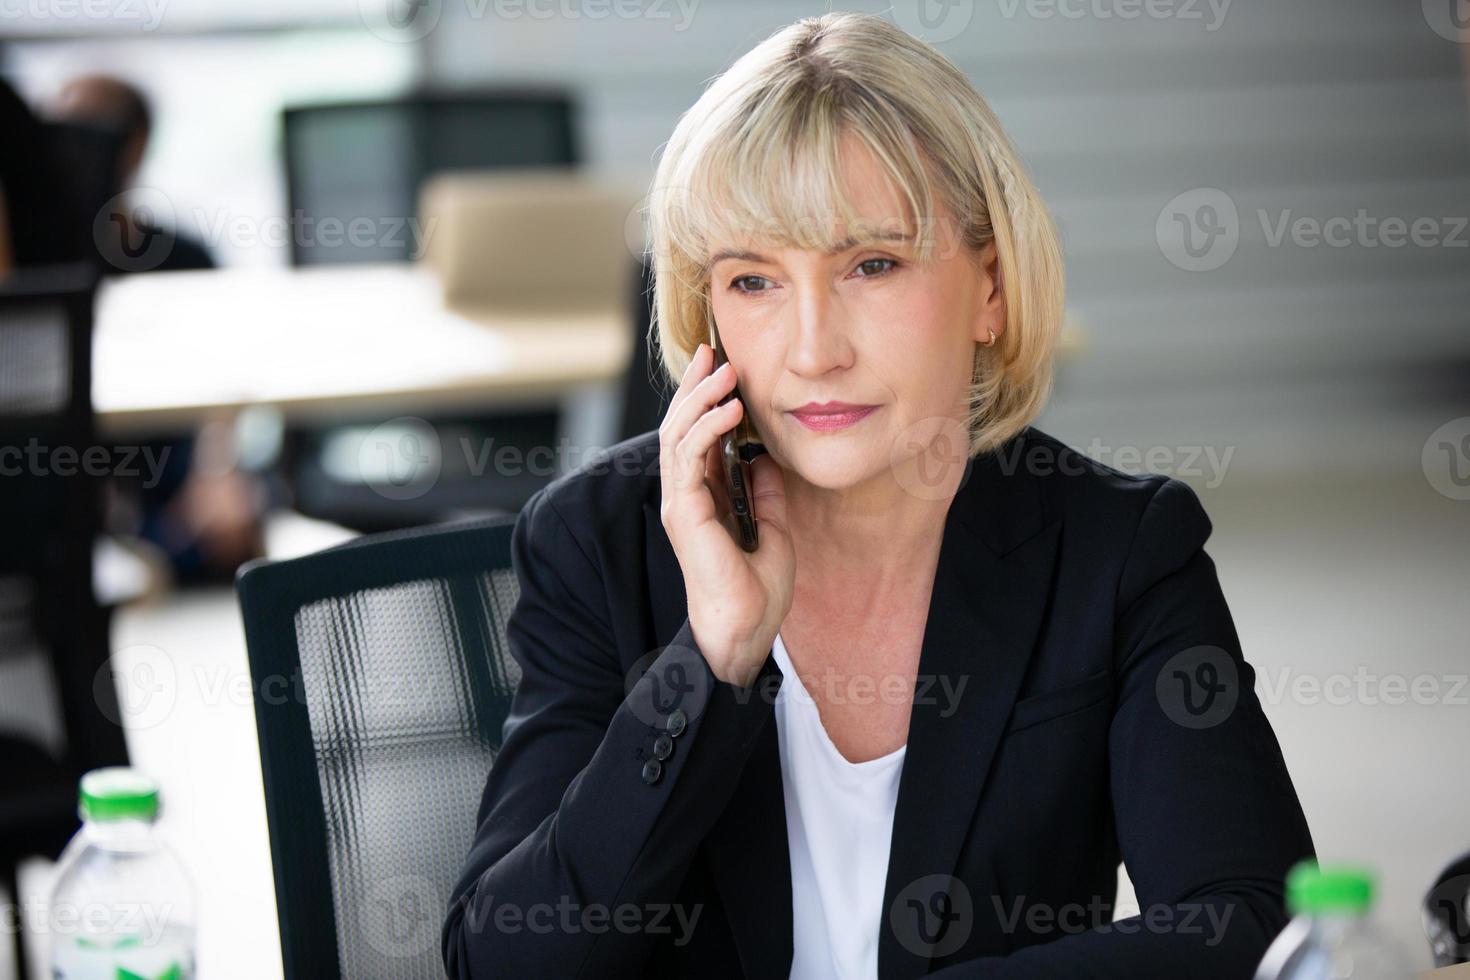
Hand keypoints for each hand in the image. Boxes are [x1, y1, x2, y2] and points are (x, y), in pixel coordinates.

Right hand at [659, 343, 793, 687]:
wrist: (747, 627)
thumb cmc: (757, 585)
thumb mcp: (772, 521)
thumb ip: (763, 487)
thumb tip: (765, 452)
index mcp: (700, 495)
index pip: (693, 433)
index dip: (702, 395)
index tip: (718, 361)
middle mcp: (682, 494)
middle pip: (678, 425)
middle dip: (694, 385)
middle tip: (714, 352)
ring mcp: (679, 502)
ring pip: (677, 434)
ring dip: (701, 399)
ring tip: (726, 372)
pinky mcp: (684, 512)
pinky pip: (688, 458)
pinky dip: (707, 428)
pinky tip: (729, 410)